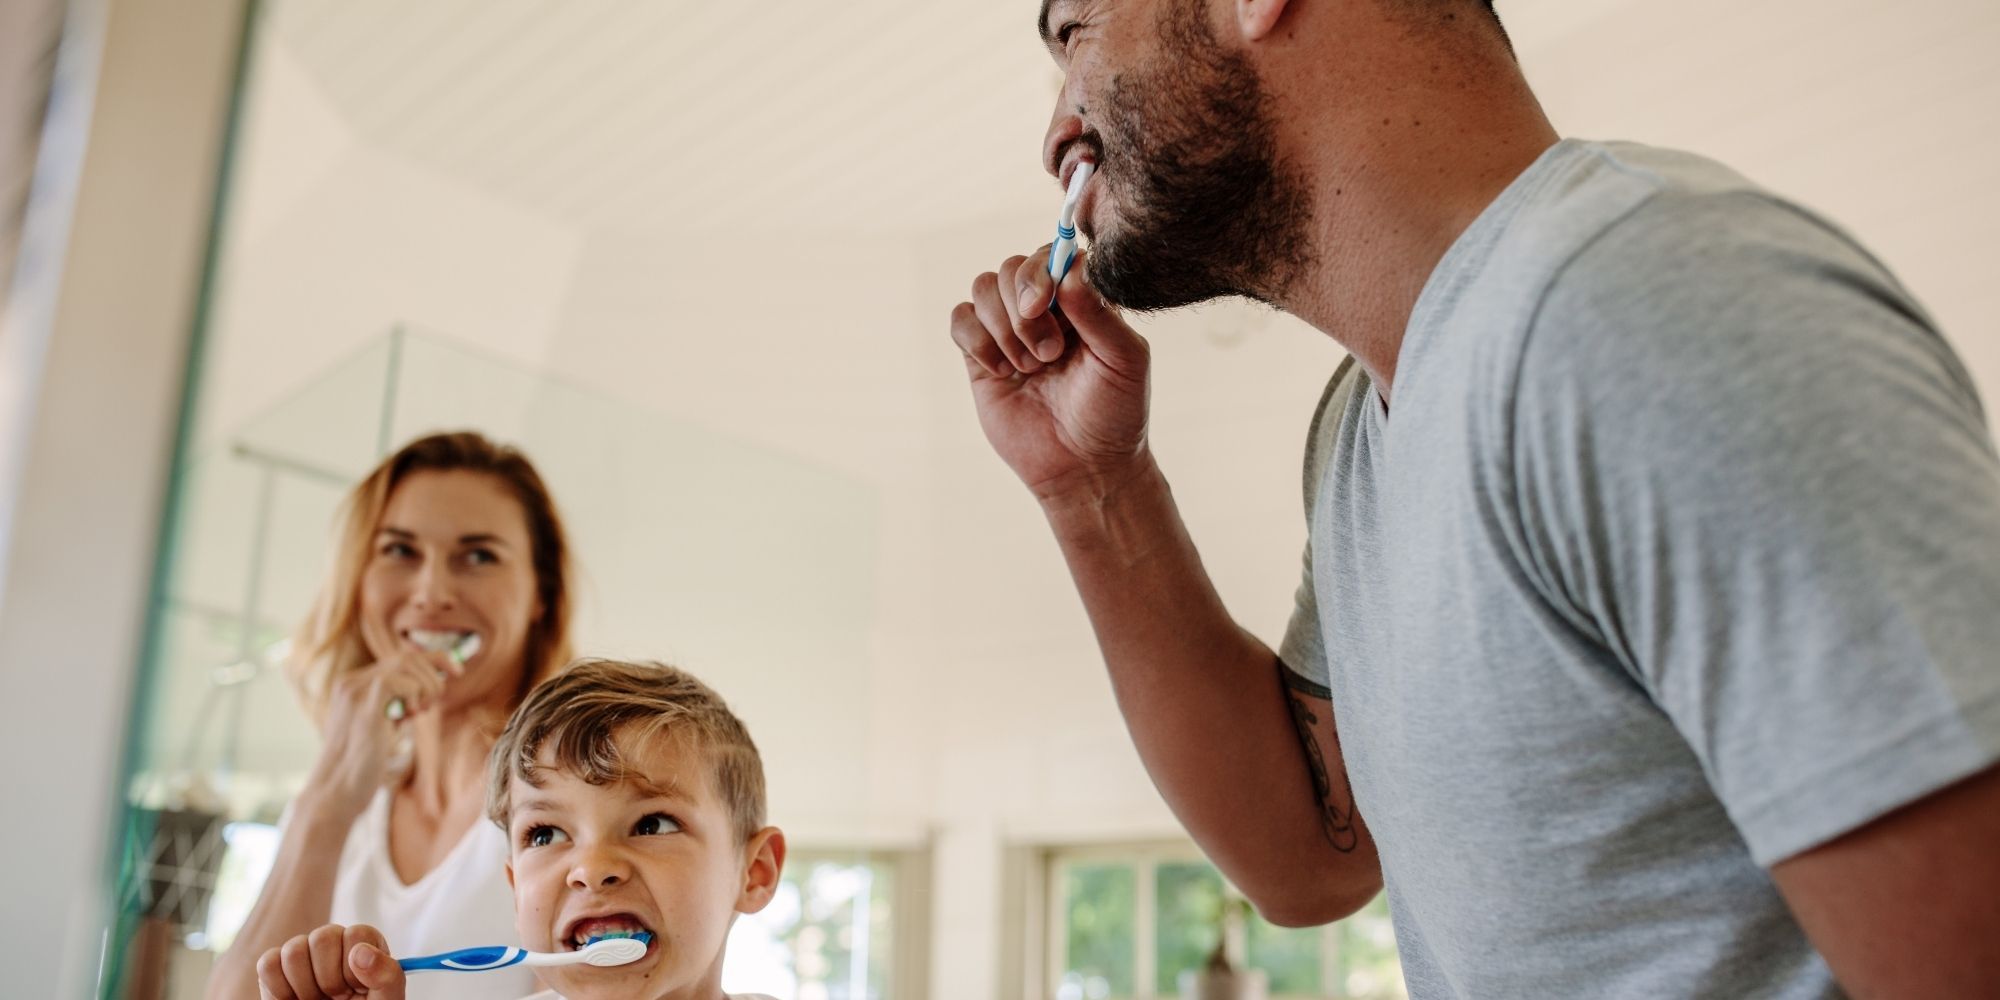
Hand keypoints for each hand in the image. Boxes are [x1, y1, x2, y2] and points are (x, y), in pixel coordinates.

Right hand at [255, 923, 404, 999]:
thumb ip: (387, 975)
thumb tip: (362, 952)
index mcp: (364, 945)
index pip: (357, 933)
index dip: (355, 965)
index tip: (357, 988)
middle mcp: (334, 943)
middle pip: (323, 937)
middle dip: (329, 978)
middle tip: (336, 998)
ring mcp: (303, 953)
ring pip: (294, 950)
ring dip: (305, 986)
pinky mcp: (274, 967)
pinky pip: (269, 965)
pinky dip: (280, 990)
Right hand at [297, 647, 460, 822]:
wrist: (336, 793)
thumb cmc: (362, 765)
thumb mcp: (382, 726)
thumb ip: (398, 705)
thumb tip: (432, 686)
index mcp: (354, 685)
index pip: (400, 658)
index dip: (434, 661)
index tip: (457, 671)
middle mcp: (351, 683)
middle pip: (406, 656)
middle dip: (436, 671)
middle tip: (435, 703)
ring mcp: (354, 694)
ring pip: (405, 663)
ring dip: (427, 685)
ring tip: (421, 712)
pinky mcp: (363, 709)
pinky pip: (397, 681)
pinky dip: (414, 694)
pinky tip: (410, 715)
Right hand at [949, 247, 1152, 502]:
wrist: (1083, 467)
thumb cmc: (1114, 413)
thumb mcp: (1123, 360)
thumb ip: (1100, 312)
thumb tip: (1071, 269)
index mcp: (1082, 299)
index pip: (1053, 253)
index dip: (1042, 270)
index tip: (1044, 304)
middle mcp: (1045, 307)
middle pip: (1012, 267)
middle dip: (1023, 309)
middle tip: (1048, 354)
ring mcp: (1009, 329)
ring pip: (983, 287)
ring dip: (1003, 327)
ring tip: (1030, 368)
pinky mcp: (980, 355)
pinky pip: (960, 319)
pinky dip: (976, 341)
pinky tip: (1002, 373)